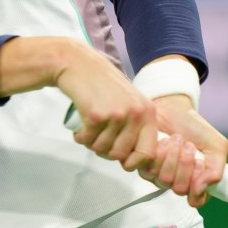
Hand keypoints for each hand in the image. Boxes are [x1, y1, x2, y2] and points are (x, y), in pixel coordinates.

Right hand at [53, 44, 159, 169]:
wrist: (79, 64)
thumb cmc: (103, 85)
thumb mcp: (130, 102)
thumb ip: (136, 126)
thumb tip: (132, 161)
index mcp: (148, 112)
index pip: (148, 152)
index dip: (134, 162)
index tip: (122, 162)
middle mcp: (135, 114)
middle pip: (121, 154)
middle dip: (106, 152)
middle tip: (97, 139)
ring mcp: (116, 114)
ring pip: (102, 149)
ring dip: (91, 144)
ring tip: (88, 130)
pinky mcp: (96, 115)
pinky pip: (87, 140)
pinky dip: (80, 138)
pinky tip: (79, 128)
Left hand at [137, 94, 227, 206]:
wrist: (174, 108)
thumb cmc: (195, 127)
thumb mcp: (216, 146)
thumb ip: (215, 170)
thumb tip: (201, 189)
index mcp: (196, 181)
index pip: (196, 199)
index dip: (198, 184)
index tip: (200, 163)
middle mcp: (176, 181)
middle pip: (179, 189)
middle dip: (185, 165)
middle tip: (189, 146)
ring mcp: (158, 174)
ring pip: (164, 180)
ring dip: (173, 157)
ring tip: (177, 139)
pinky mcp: (142, 164)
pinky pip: (148, 169)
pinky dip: (158, 153)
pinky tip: (163, 140)